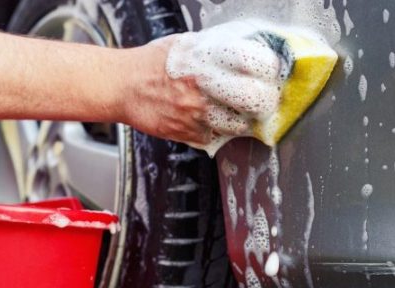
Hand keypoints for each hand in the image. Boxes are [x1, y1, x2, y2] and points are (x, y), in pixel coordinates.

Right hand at [121, 21, 280, 149]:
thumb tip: (252, 51)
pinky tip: (211, 119)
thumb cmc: (154, 63)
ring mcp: (195, 112)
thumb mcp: (188, 43)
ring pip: (240, 124)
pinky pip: (218, 137)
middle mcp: (202, 85)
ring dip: (243, 118)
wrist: (122, 86)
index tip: (272, 71)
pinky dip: (219, 130)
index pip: (254, 61)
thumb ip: (219, 48)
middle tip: (264, 98)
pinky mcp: (187, 132)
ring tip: (235, 110)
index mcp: (205, 56)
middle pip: (254, 98)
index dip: (270, 68)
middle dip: (265, 100)